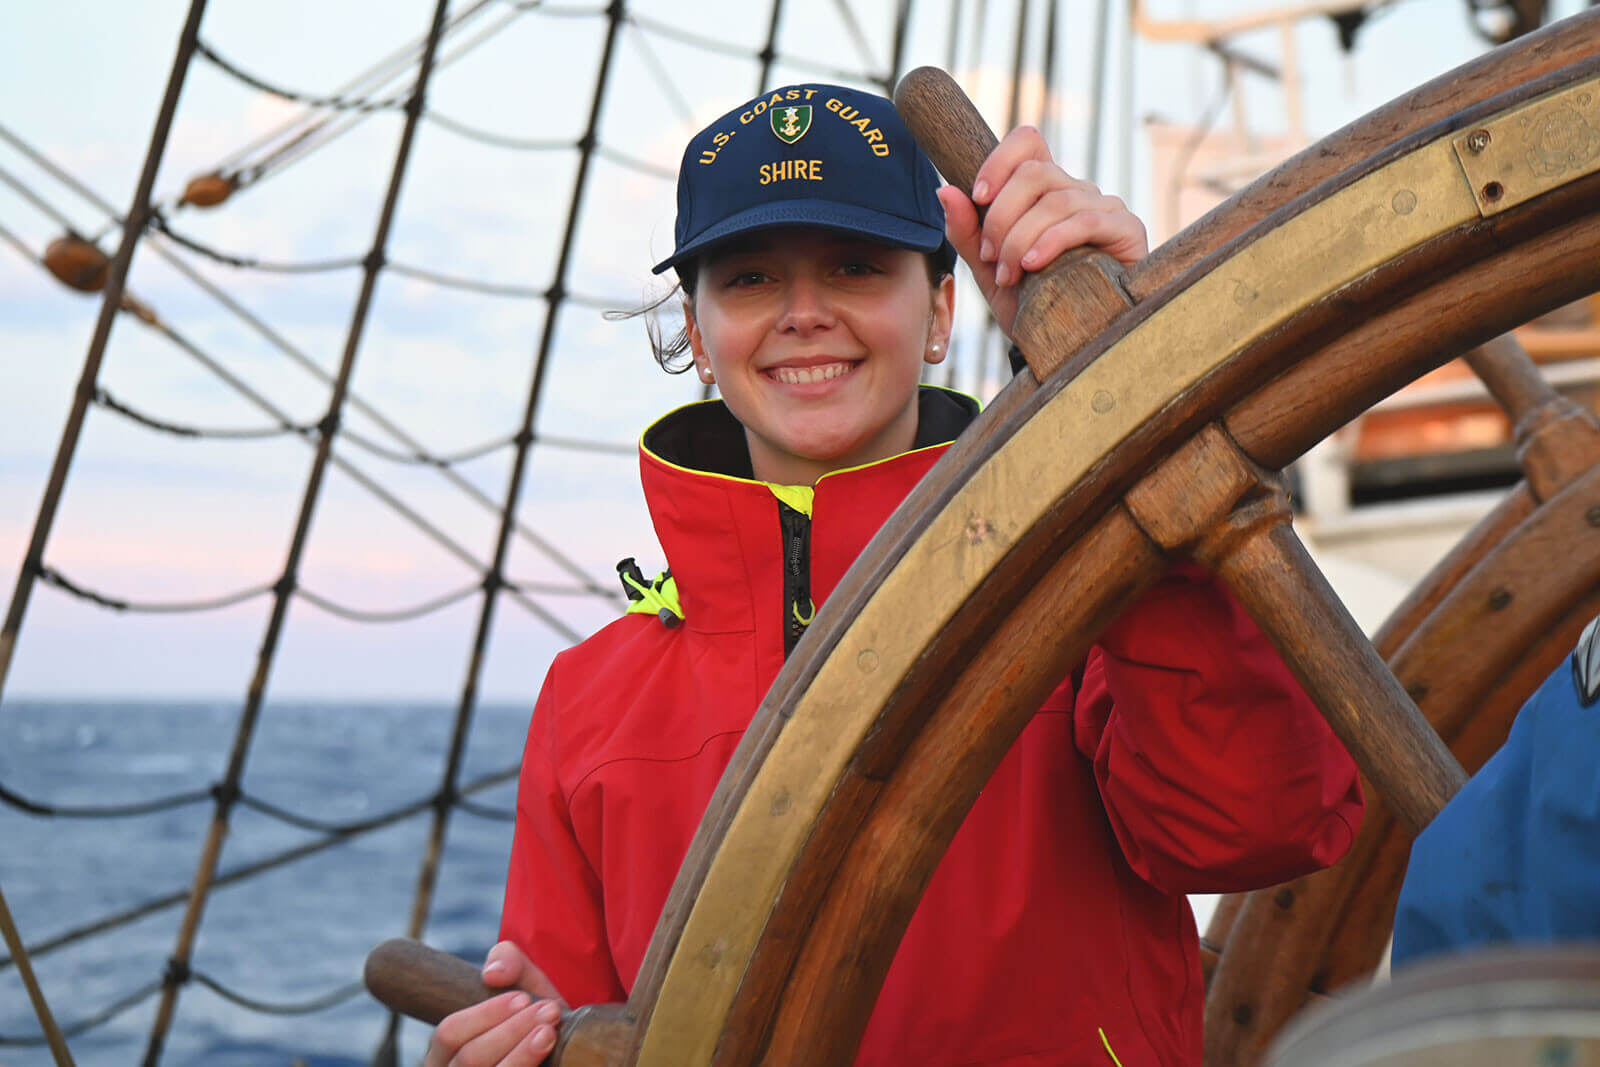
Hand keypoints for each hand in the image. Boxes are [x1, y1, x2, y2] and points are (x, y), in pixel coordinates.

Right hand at [424, 941, 564, 1065]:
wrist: (564, 1049)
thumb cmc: (531, 1016)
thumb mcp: (522, 982)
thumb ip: (508, 961)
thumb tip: (492, 975)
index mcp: (444, 1049)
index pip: (449, 1032)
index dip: (485, 1014)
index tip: (523, 998)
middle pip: (469, 1058)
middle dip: (511, 1032)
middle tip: (548, 1011)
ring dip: (522, 1053)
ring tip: (549, 1032)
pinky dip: (527, 1066)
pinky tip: (548, 1052)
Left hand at [937, 125, 1147, 336]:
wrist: (1064, 345)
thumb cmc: (1030, 302)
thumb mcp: (989, 269)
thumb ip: (967, 231)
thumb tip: (945, 190)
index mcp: (1044, 190)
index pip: (1027, 142)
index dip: (999, 161)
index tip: (977, 197)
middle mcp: (1076, 190)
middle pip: (1034, 173)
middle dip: (1001, 217)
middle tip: (991, 258)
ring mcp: (1104, 207)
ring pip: (1055, 200)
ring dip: (1021, 239)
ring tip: (1010, 274)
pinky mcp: (1126, 230)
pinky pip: (1085, 221)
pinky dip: (1052, 242)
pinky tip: (1034, 266)